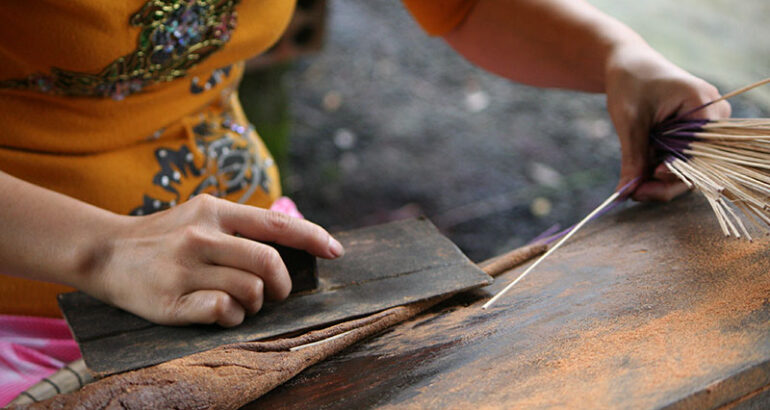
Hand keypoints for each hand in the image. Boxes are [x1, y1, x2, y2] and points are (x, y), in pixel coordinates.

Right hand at [81, 195, 343, 326]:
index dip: (313, 237)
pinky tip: (222, 312)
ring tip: (239, 302)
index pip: (276, 224)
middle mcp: (201, 235)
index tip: (336, 251)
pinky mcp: (172, 300)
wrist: (105, 252)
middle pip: (268, 262)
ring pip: (249, 290)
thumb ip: (240, 225)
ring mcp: (185, 268)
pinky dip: (233, 317)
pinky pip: (224, 311)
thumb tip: (292, 240)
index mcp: (214, 210)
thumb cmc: (165, 237)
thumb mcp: (201, 215)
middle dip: (281, 283)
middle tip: (275, 292)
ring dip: (254, 303)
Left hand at [604, 43, 730, 200]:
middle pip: (695, 165)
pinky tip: (637, 178)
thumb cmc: (631, 82)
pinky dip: (658, 169)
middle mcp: (714, 118)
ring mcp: (705, 127)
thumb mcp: (630, 121)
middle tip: (632, 194)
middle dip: (663, 183)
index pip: (698, 154)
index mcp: (705, 107)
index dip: (674, 174)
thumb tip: (627, 193)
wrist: (629, 64)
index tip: (645, 186)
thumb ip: (633, 157)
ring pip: (686, 166)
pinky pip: (679, 159)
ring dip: (658, 180)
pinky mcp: (691, 134)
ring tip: (630, 187)